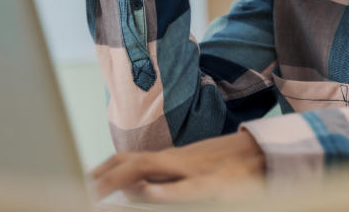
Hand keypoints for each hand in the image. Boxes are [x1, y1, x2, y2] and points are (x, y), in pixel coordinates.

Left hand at [89, 130, 266, 202]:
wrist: (268, 155)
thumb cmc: (229, 171)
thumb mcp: (191, 177)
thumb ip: (162, 184)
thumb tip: (130, 193)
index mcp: (172, 162)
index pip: (129, 160)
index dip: (104, 168)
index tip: (81, 179)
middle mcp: (178, 161)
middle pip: (132, 162)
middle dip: (103, 176)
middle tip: (80, 189)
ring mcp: (195, 170)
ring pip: (152, 168)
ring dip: (122, 179)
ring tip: (98, 190)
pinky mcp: (216, 184)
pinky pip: (189, 187)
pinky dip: (168, 190)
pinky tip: (149, 193)